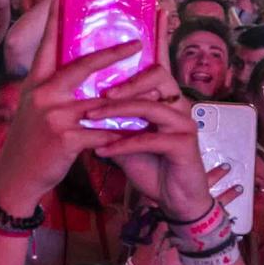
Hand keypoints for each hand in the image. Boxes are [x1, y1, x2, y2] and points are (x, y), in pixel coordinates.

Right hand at [0, 17, 138, 213]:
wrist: (15, 178)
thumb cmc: (29, 143)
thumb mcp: (32, 109)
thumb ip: (52, 89)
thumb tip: (78, 71)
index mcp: (35, 83)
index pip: (47, 45)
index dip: (56, 18)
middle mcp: (42, 94)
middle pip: (82, 65)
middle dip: (113, 52)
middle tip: (137, 42)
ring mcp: (54, 115)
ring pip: (102, 99)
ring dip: (131, 94)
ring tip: (153, 87)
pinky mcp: (66, 138)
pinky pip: (104, 130)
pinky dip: (125, 130)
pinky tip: (143, 127)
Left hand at [89, 65, 213, 220]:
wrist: (174, 199)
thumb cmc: (151, 166)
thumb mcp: (124, 142)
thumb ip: (110, 123)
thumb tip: (78, 107)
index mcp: (166, 99)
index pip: (151, 70)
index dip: (129, 65)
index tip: (99, 66)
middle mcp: (179, 106)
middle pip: (157, 76)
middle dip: (124, 83)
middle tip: (98, 93)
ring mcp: (184, 123)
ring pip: (149, 106)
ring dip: (116, 111)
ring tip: (90, 117)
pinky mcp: (184, 144)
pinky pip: (149, 139)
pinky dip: (123, 144)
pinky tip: (102, 150)